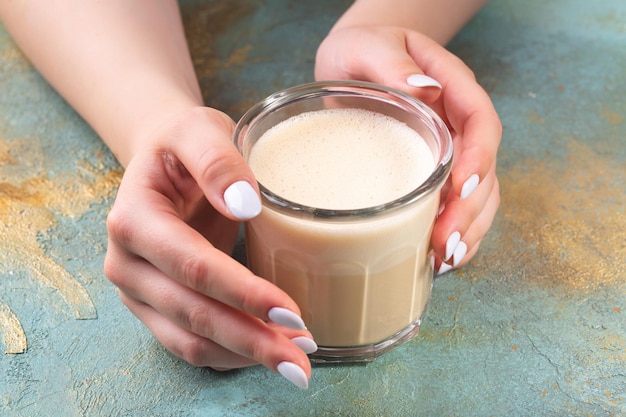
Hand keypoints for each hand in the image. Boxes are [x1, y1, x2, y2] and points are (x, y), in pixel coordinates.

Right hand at [103, 107, 314, 387]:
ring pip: (191, 341)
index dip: (242, 293)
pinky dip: (231, 354)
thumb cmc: (183, 143)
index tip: (291, 312)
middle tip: (303, 359)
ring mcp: (138, 292)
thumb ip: (217, 161)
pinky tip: (268, 352)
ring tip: (296, 359)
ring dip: (244, 354)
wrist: (163, 161)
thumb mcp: (198, 129)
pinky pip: (190, 344)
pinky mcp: (155, 307)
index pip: (193, 266)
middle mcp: (127, 264)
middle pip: (193, 314)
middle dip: (251, 340)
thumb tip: (245, 204)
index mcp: (133, 219)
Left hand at [315, 26, 500, 272]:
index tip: (458, 189)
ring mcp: (450, 151)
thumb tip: (425, 90)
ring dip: (466, 231)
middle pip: (484, 169)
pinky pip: (455, 205)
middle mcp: (458, 123)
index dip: (478, 158)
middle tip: (443, 242)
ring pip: (477, 195)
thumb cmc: (361, 50)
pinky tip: (438, 259)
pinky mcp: (434, 173)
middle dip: (468, 210)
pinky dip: (453, 233)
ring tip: (443, 260)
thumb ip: (393, 63)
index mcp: (452, 88)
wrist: (353, 61)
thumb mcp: (368, 46)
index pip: (480, 123)